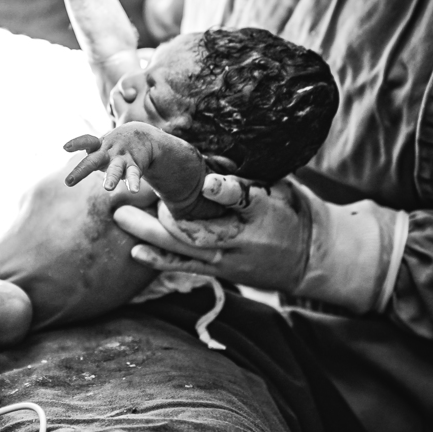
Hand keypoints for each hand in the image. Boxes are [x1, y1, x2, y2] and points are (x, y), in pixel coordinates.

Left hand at [63, 122, 174, 191]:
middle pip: (93, 161)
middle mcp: (108, 152)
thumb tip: (69, 170)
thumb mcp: (102, 146)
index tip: (65, 147)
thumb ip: (89, 156)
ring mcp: (121, 159)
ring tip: (108, 188)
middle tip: (68, 181)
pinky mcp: (135, 166)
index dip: (76, 143)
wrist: (144, 136)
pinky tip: (134, 190)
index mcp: (99, 147)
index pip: (87, 141)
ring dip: (111, 178)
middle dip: (80, 171)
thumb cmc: (115, 146)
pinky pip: (134, 175)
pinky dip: (133, 182)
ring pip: (115, 169)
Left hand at [112, 174, 312, 292]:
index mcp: (264, 210)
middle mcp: (244, 237)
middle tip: (130, 198)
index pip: (244, 198)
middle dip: (162, 215)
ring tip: (121, 217)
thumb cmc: (292, 213)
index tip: (205, 181)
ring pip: (185, 248)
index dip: (225, 190)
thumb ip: (249, 179)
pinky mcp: (223, 271)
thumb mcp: (282, 189)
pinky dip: (161, 260)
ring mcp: (231, 257)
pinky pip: (188, 267)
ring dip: (149, 233)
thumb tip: (213, 160)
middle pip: (199, 228)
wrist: (311, 257)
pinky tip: (136, 252)